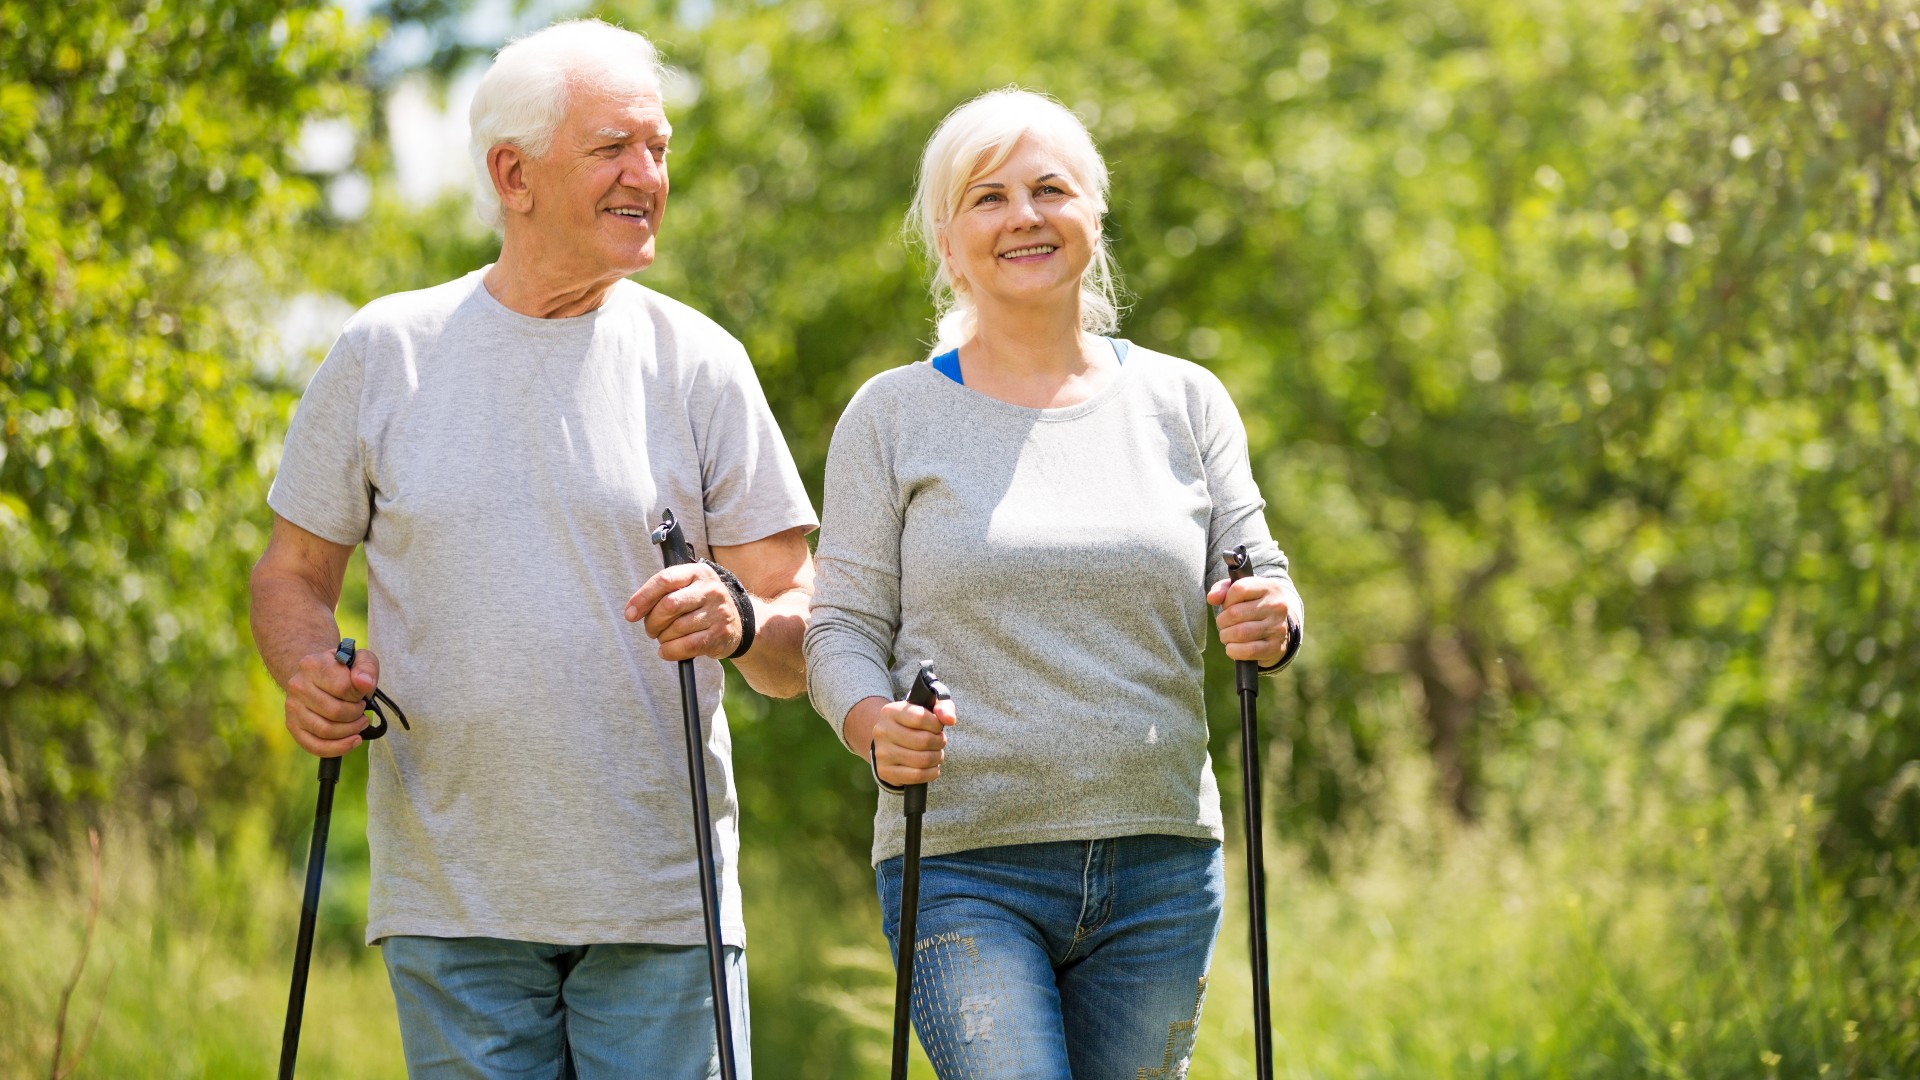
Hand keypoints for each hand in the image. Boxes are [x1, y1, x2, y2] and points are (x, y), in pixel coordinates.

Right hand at [284, 644, 377, 757]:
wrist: (318, 675)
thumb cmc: (343, 670)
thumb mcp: (360, 659)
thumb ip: (366, 668)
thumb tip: (365, 684)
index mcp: (312, 665)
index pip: (343, 687)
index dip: (359, 695)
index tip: (362, 694)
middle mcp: (297, 686)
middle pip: (335, 712)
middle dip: (356, 715)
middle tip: (362, 710)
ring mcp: (292, 708)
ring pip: (326, 731)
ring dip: (350, 731)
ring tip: (359, 723)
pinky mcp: (292, 726)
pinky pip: (314, 746)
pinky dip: (338, 748)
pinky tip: (353, 741)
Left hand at [626, 563, 742, 660]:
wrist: (739, 623)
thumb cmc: (702, 605)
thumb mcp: (688, 588)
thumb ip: (664, 592)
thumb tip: (633, 610)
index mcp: (698, 572)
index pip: (664, 580)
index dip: (643, 597)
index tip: (630, 613)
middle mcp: (711, 589)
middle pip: (669, 605)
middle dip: (653, 622)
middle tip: (651, 630)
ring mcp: (718, 612)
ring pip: (676, 628)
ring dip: (662, 638)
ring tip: (665, 638)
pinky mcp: (720, 634)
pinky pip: (687, 646)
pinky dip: (670, 651)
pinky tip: (667, 650)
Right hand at [852, 694, 957, 787]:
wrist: (891, 742)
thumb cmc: (914, 723)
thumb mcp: (928, 708)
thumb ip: (943, 708)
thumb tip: (950, 719)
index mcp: (890, 712)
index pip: (920, 718)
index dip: (936, 725)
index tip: (937, 727)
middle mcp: (882, 731)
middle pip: (923, 741)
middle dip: (939, 742)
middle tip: (940, 742)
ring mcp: (882, 753)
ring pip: (922, 760)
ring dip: (937, 758)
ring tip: (937, 754)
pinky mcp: (885, 771)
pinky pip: (916, 776)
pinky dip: (931, 773)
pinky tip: (933, 767)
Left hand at [1207, 575, 1297, 665]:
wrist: (1275, 628)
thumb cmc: (1251, 606)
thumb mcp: (1239, 591)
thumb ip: (1222, 589)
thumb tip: (1212, 598)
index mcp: (1269, 588)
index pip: (1239, 589)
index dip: (1226, 600)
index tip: (1228, 606)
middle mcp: (1277, 606)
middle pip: (1235, 613)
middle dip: (1222, 621)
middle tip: (1224, 624)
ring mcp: (1278, 627)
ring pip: (1240, 633)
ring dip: (1226, 636)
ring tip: (1227, 635)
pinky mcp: (1275, 647)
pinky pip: (1249, 650)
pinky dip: (1234, 650)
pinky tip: (1232, 647)